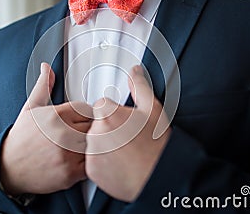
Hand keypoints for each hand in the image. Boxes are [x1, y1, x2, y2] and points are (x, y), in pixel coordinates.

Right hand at [0, 63, 92, 195]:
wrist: (8, 168)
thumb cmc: (21, 138)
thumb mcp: (30, 108)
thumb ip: (43, 86)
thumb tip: (46, 67)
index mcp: (57, 114)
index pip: (88, 108)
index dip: (87, 114)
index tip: (82, 120)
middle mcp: (64, 133)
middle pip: (94, 126)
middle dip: (91, 129)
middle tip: (82, 134)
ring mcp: (68, 153)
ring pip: (96, 144)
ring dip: (93, 146)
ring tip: (81, 146)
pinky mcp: (70, 172)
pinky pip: (92, 164)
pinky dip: (89, 162)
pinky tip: (79, 159)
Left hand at [86, 65, 170, 201]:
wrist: (158, 177)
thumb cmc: (157, 146)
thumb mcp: (153, 110)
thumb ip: (140, 87)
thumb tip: (135, 72)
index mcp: (107, 114)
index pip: (102, 106)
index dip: (115, 113)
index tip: (126, 123)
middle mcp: (95, 133)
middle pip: (96, 123)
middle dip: (109, 128)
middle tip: (128, 138)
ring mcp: (92, 152)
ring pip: (93, 142)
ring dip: (104, 144)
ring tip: (126, 152)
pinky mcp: (91, 170)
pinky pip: (93, 160)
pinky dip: (102, 161)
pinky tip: (119, 163)